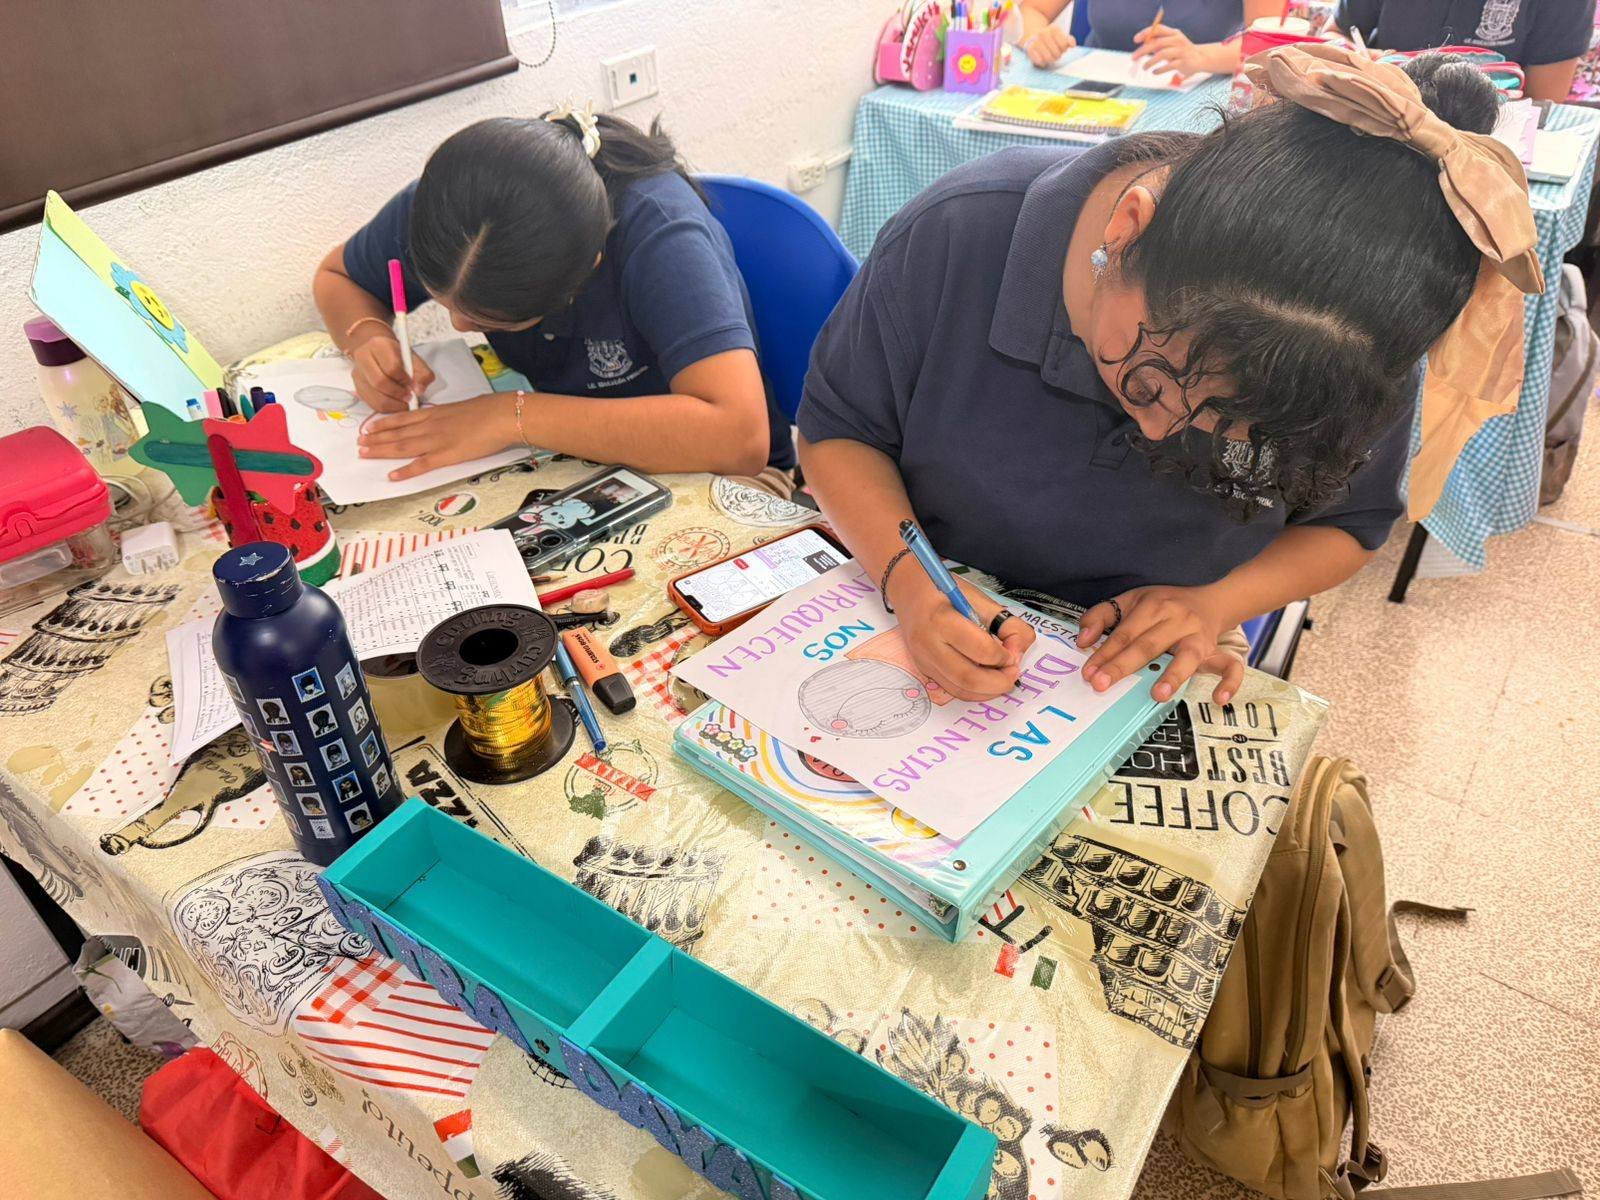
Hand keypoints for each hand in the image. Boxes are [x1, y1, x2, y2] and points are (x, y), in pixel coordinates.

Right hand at [349, 333, 435, 412]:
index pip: (392, 367)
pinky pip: (372, 404)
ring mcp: (357, 373)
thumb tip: (419, 390)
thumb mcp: (414, 359)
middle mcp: (363, 357)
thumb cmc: (398, 356)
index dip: (404, 379)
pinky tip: (395, 403)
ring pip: (375, 396)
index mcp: (379, 345)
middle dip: (398, 393)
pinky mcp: (357, 387)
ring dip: (393, 403)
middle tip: (409, 397)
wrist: (379, 353)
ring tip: (403, 401)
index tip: (412, 384)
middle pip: (380, 382)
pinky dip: (387, 408)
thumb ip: (423, 373)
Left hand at [358, 392, 514, 480]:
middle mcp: (431, 425)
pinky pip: (421, 465)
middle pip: (397, 433)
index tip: (370, 427)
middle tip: (360, 444)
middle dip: (376, 439)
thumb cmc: (490, 410)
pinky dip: (406, 471)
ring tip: (365, 454)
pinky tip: (392, 476)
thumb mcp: (465, 407)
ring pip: (402, 446)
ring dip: (382, 451)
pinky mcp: (447, 455)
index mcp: (436, 413)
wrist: (503, 415)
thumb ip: (451, 415)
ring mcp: (437, 440)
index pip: (403, 418)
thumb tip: (447, 419)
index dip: (384, 423)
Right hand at [888, 569, 1036, 701]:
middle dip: (998, 682)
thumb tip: (1018, 651)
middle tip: (1013, 673)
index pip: (980, 650)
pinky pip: (951, 688)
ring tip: (1002, 677)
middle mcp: (928, 644)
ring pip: (959, 690)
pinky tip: (986, 679)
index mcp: (942, 619)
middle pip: (967, 678)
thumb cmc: (945, 591)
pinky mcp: (923, 669)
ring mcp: (923, 660)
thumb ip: (1007, 624)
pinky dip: (974, 690)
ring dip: (987, 691)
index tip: (1013, 652)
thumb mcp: (981, 599)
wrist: (908, 589)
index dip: (1003, 657)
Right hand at [1022, 26, 1075, 66]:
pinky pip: (1039, 61)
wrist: (1031, 32)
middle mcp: (1044, 34)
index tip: (1060, 48)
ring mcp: (1036, 41)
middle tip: (1054, 53)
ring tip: (1049, 57)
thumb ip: (1068, 40)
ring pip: (1048, 58)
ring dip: (1050, 60)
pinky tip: (1042, 59)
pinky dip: (1042, 62)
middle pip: (1056, 53)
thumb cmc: (1049, 37)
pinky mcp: (1029, 49)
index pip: (1063, 45)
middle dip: (1057, 56)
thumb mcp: (1059, 35)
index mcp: (1053, 29)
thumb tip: (1073, 45)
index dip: (1063, 49)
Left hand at [1075, 585, 1244, 704]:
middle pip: (1147, 645)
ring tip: (1158, 694)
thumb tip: (1081, 640)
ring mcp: (1199, 636)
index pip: (1124, 633)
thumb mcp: (1132, 600)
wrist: (1212, 600)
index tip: (1088, 672)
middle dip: (1123, 666)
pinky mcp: (1217, 650)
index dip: (1104, 652)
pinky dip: (1228, 683)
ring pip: (1188, 656)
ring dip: (1174, 675)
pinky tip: (1219, 700)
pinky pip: (1230, 666)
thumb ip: (1103, 615)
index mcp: (1152, 606)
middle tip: (1101, 685)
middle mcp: (1176, 620)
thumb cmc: (1164, 605)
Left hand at [1132, 24, 1205, 78]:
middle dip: (1143, 50)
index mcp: (1173, 33)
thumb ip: (1158, 43)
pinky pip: (1168, 66)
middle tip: (1133, 57)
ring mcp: (1181, 51)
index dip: (1145, 33)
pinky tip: (1154, 72)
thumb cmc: (1181, 51)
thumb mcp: (1170, 44)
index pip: (1157, 29)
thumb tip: (1141, 47)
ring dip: (1150, 61)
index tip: (1135, 40)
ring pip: (1162, 54)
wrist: (1200, 58)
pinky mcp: (1183, 62)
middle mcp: (1178, 40)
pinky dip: (1159, 70)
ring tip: (1144, 67)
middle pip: (1157, 42)